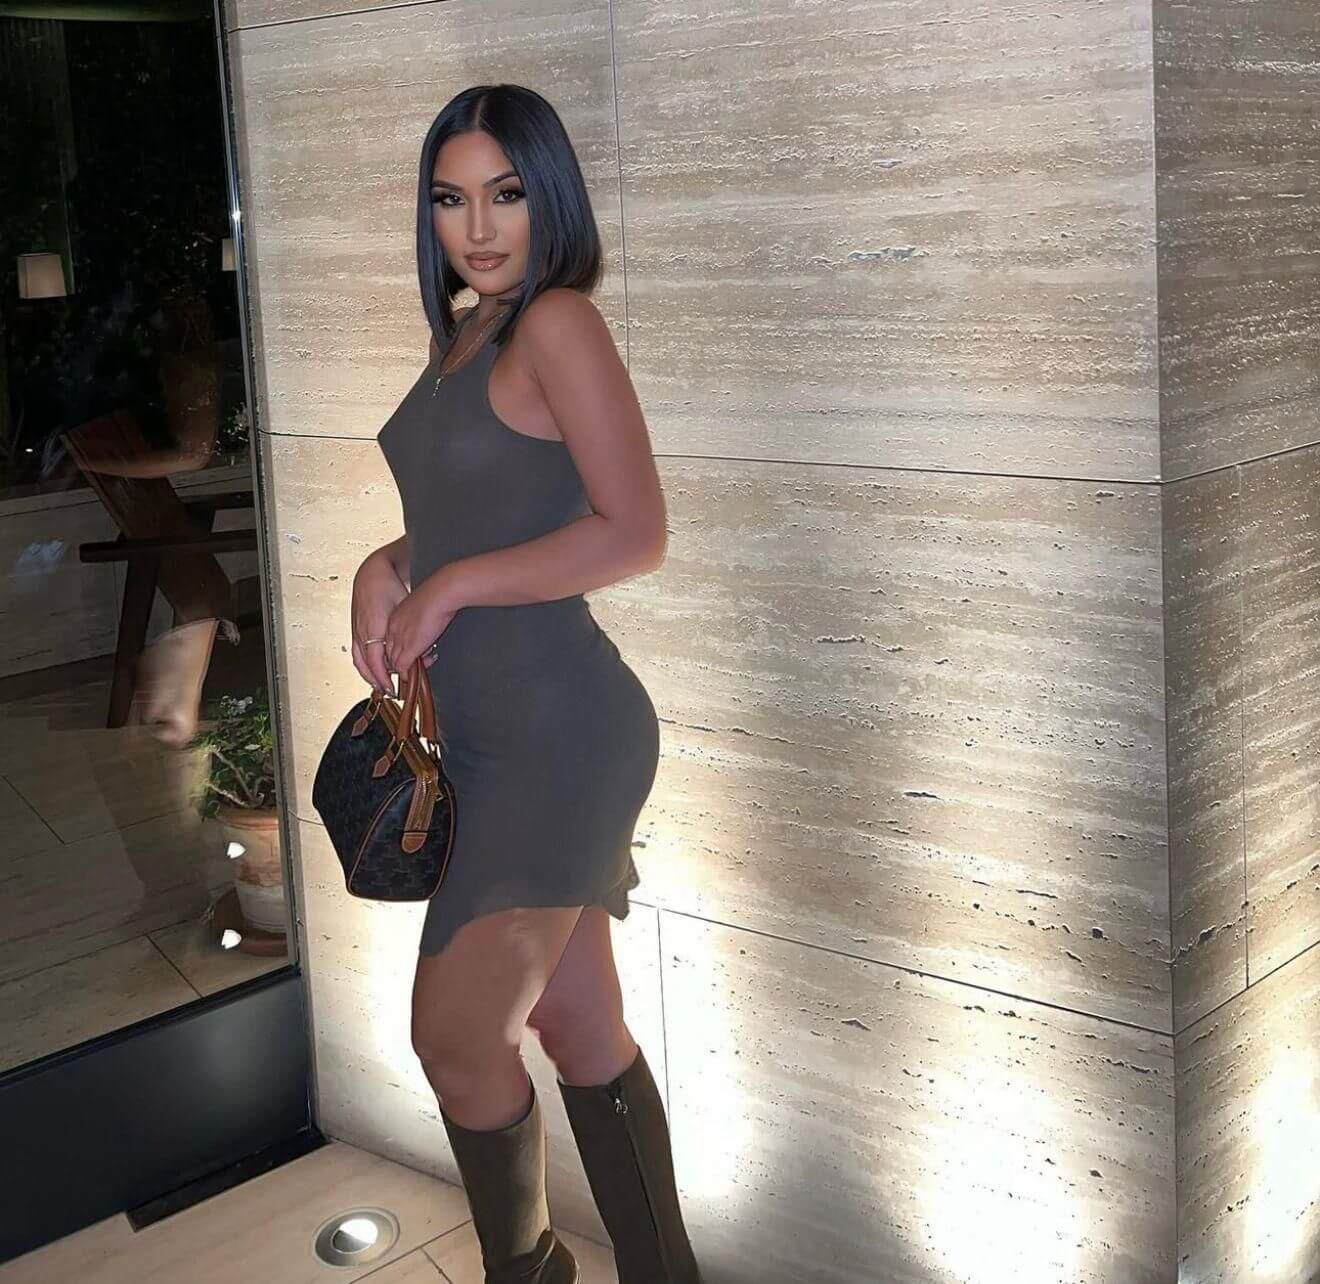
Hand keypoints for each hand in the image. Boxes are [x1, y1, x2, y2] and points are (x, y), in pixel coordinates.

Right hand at [351, 552, 407, 693]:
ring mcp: (356, 630)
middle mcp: (362, 631)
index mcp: (374, 627)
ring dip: (369, 675)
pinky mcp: (355, 628)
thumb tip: (414, 651)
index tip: (391, 688)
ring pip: (359, 661)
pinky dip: (365, 665)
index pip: (375, 661)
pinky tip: (374, 670)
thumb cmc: (389, 587)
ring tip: (381, 685)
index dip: (383, 677)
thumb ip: (406, 630)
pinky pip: (358, 652)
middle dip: (376, 681)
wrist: (371, 573)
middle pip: (365, 665)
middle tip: (388, 691)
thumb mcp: (402, 607)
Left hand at [383, 571, 459, 679]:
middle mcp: (393, 630)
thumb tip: (426, 624)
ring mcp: (400, 639)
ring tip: (413, 673)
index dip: (397, 651)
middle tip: (409, 668)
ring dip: (403, 670)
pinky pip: (402, 667)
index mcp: (394, 619)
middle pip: (389, 653)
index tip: (405, 656)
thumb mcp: (421, 606)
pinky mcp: (409, 647)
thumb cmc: (436, 595)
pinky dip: (405, 674)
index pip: (390, 641)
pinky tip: (411, 676)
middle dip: (398, 663)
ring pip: (394, 661)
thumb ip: (418, 618)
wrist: (441, 592)